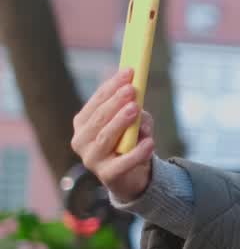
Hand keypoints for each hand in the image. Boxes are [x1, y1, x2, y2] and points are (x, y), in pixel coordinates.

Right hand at [70, 68, 155, 202]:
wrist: (131, 176)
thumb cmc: (129, 142)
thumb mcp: (132, 123)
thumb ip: (134, 111)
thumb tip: (137, 102)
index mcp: (83, 123)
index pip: (97, 101)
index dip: (112, 85)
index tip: (129, 72)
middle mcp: (81, 140)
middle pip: (99, 118)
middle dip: (115, 101)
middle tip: (131, 90)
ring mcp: (92, 159)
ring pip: (105, 137)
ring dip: (121, 121)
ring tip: (136, 109)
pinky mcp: (107, 175)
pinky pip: (122, 163)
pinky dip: (137, 152)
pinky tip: (149, 142)